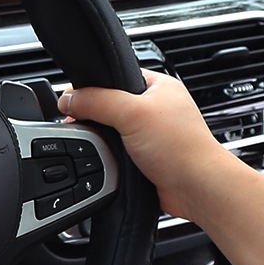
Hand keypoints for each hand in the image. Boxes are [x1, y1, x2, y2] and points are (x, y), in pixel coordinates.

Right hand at [59, 70, 230, 218]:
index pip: (115, 76)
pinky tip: (110, 160)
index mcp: (158, 86)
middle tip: (83, 125)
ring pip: (112, 130)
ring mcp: (151, 134)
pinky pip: (117, 151)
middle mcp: (156, 108)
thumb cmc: (181, 147)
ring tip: (102, 145)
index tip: (73, 100)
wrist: (196, 188)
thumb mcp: (131, 112)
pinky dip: (110, 156)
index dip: (92, 86)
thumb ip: (96, 101)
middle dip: (94, 116)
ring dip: (103, 139)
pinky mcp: (146, 156)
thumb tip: (67, 99)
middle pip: (109, 104)